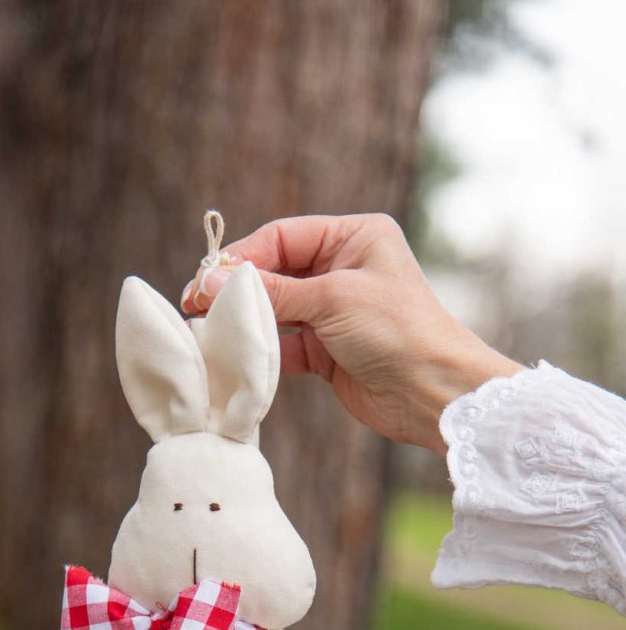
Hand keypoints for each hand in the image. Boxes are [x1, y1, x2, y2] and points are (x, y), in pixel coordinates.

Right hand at [181, 214, 521, 453]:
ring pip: (276, 310)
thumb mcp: (332, 299)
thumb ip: (272, 291)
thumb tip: (211, 281)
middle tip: (195, 304)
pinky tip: (234, 355)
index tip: (206, 279)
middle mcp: (344, 268)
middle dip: (238, 290)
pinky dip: (261, 350)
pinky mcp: (327, 351)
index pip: (283, 236)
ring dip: (246, 321)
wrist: (434, 394)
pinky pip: (284, 344)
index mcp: (354, 237)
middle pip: (275, 271)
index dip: (242, 256)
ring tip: (207, 330)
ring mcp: (335, 311)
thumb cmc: (398, 331)